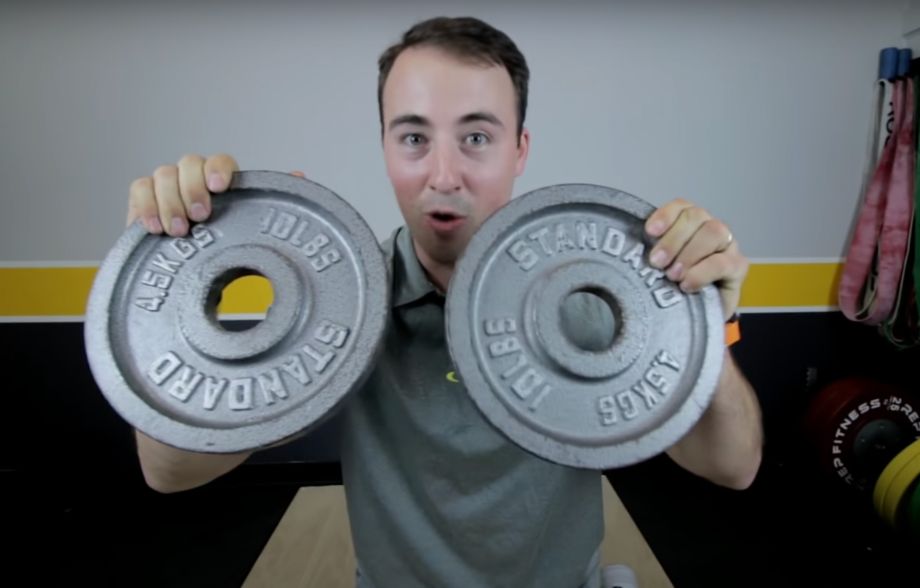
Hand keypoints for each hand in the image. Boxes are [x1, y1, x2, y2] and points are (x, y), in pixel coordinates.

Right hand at [127, 155, 307, 236]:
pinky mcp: (143, 203)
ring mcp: (167, 190)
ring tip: (178, 230)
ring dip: (169, 201)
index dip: (217, 169)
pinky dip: (145, 205)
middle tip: (199, 217)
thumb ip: (270, 205)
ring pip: (162, 174)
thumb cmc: (223, 251)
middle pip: (188, 163)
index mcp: (222, 184)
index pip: (220, 161)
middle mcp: (193, 181)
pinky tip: (153, 228)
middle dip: (192, 188)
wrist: (188, 281)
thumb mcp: (249, 232)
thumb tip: (299, 176)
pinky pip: (138, 189)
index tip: (219, 187)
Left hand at [644, 199, 747, 318]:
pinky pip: (722, 263)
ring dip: (688, 253)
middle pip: (696, 216)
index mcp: (691, 223)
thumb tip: (631, 250)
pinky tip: (687, 285)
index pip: (680, 206)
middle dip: (673, 239)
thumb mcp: (661, 269)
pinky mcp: (738, 266)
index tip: (649, 231)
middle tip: (657, 262)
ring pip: (713, 232)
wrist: (701, 315)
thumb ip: (653, 255)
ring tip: (672, 276)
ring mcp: (728, 245)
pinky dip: (702, 273)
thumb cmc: (677, 287)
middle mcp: (711, 227)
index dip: (665, 215)